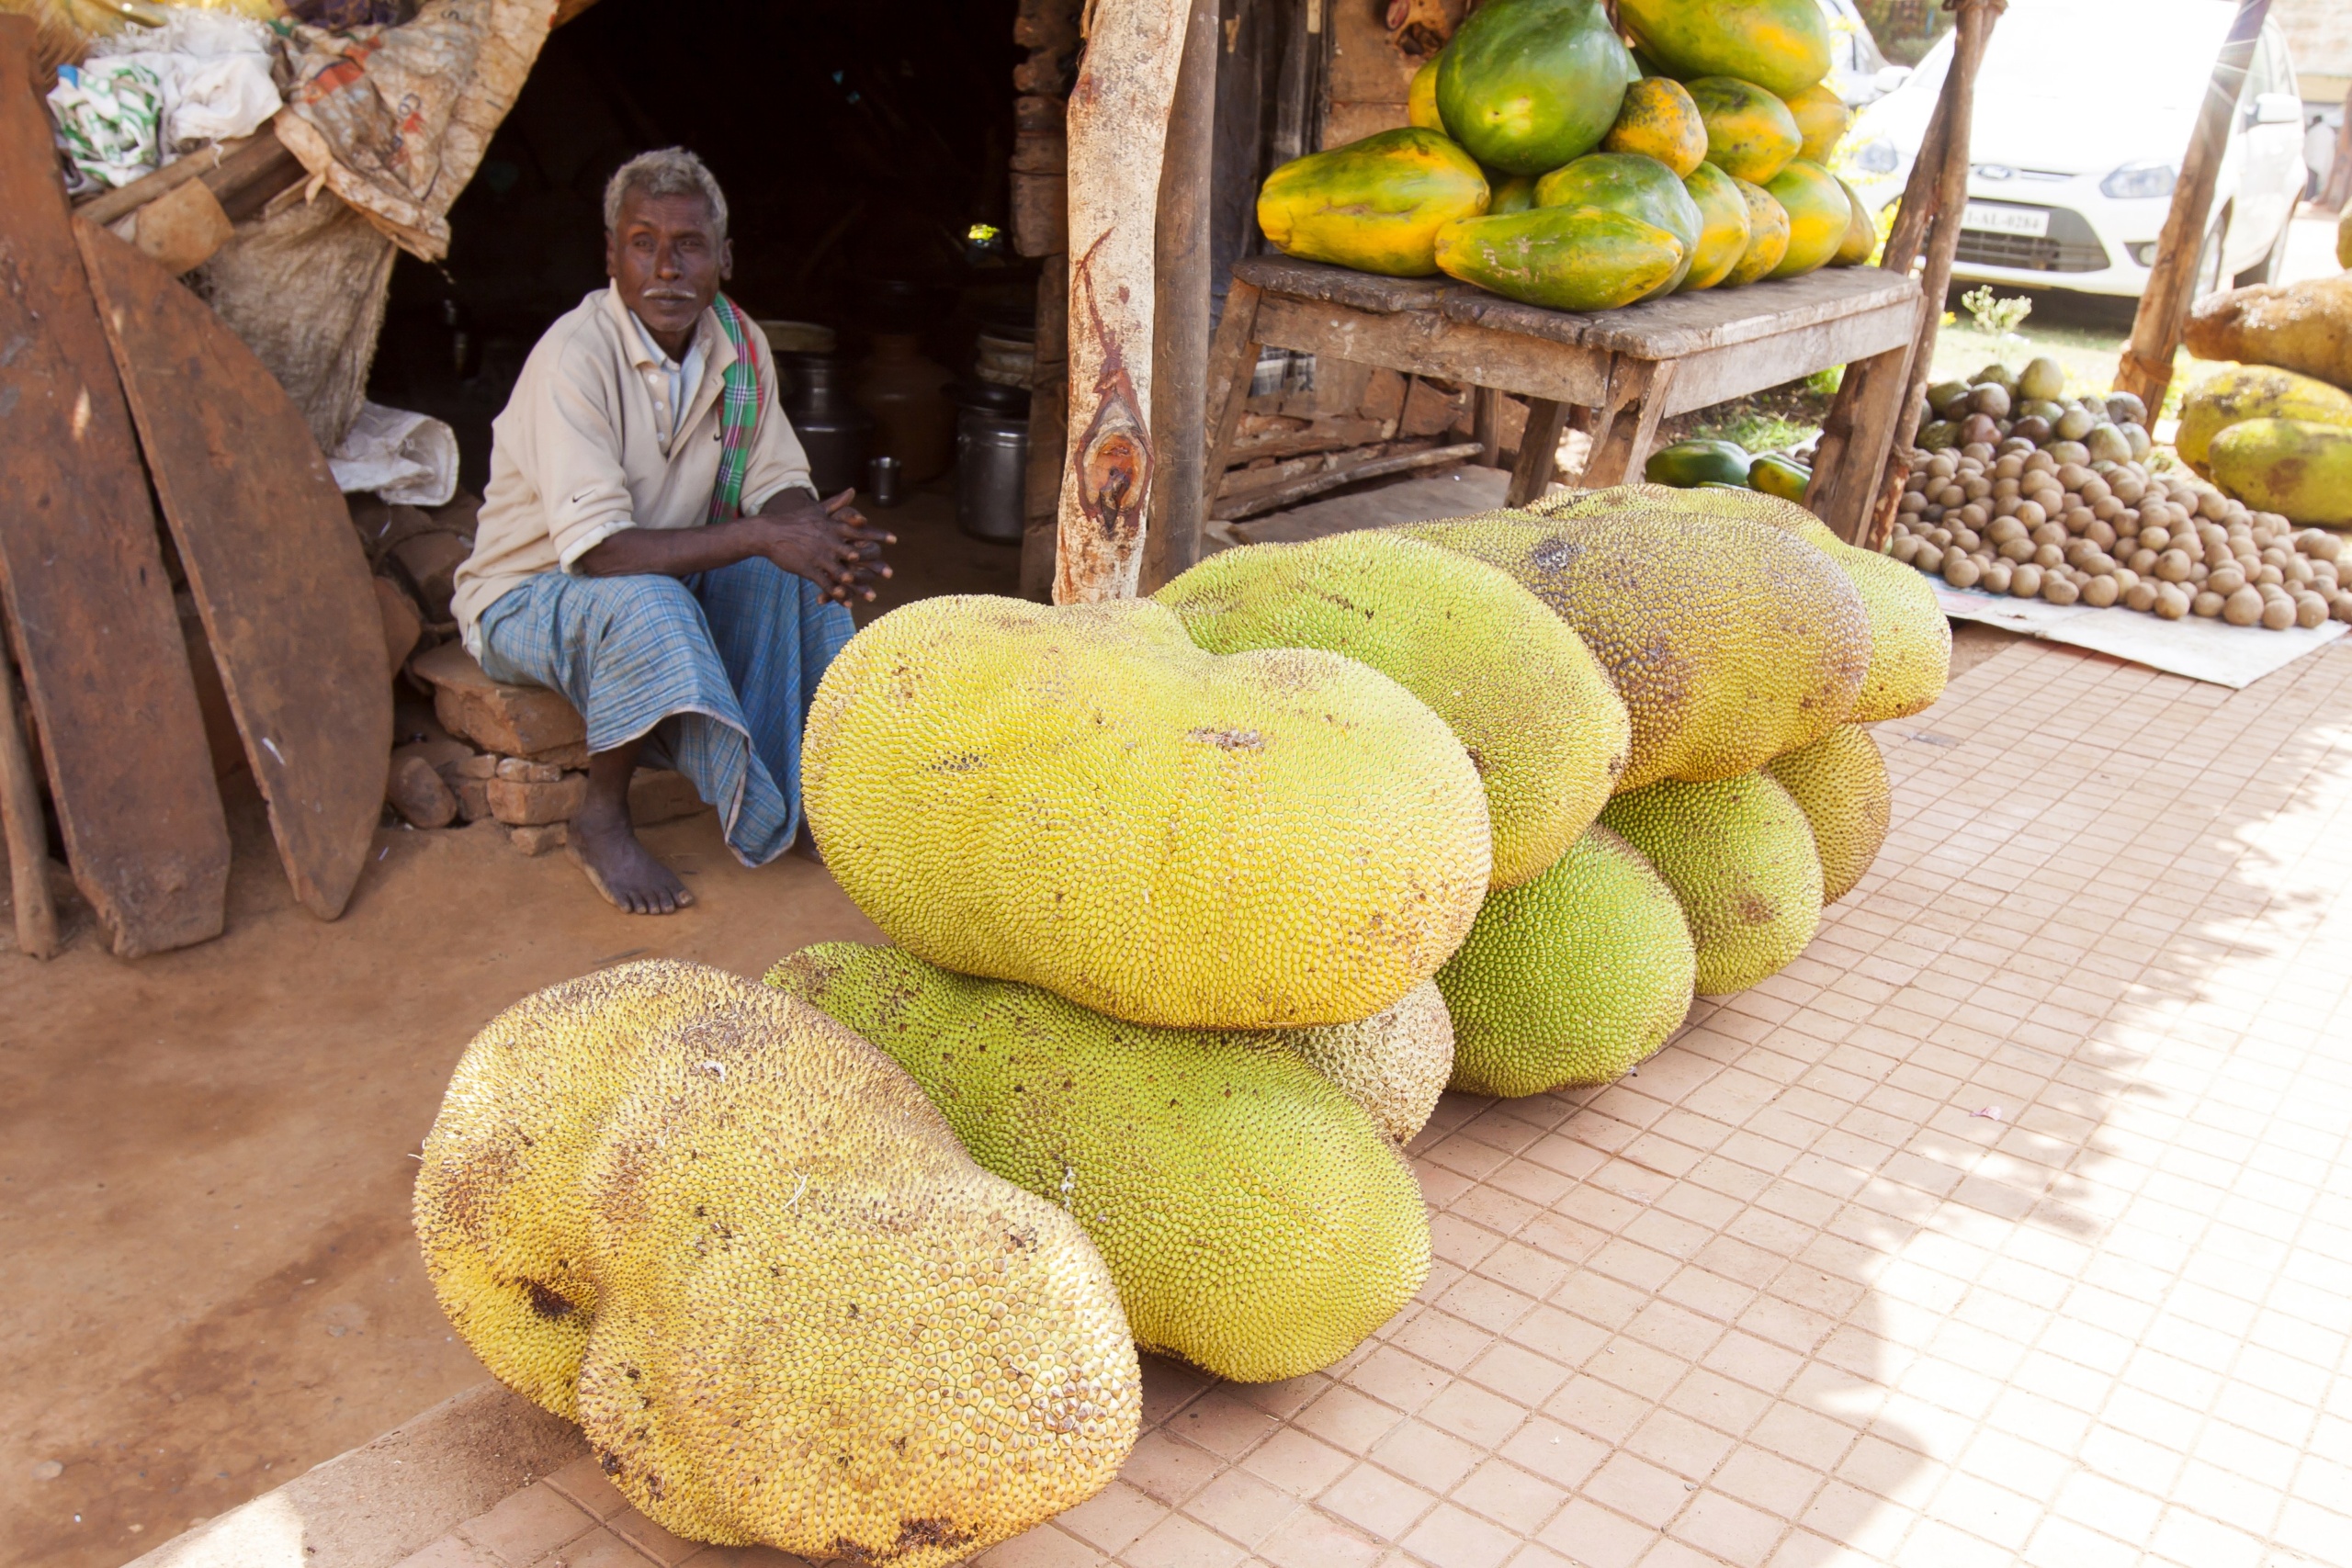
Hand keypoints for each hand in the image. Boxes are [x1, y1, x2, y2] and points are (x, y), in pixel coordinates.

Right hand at [757, 489, 894, 603]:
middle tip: (889, 573)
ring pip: (842, 572)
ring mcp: (819, 556)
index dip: (877, 535)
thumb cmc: (794, 520)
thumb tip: (852, 490)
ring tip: (870, 594)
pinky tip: (847, 602)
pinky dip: (837, 594)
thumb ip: (837, 503)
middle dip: (873, 565)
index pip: (860, 531)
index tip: (894, 539)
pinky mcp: (808, 569)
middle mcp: (829, 541)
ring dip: (857, 585)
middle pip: (856, 554)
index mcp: (832, 527)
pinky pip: (826, 584)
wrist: (769, 532)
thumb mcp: (817, 509)